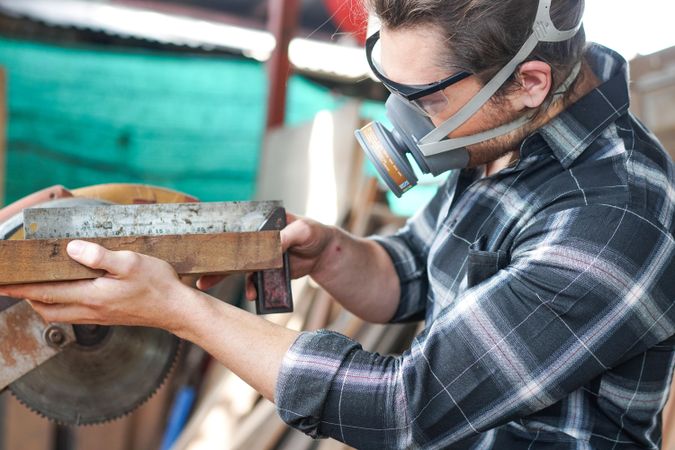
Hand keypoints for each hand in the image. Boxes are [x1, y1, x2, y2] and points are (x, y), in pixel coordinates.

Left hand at [0, 240, 193, 332]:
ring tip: (35, 288)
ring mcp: (98, 316)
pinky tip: (67, 294)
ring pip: (58, 314)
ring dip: (42, 302)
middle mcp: (90, 310)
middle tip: (13, 285)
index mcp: (92, 295)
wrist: (176, 310)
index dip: (19, 288)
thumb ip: (100, 255)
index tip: (1, 283)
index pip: (45, 292)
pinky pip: (73, 315)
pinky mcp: (107, 318)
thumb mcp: (132, 262)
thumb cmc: (158, 285)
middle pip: (46, 308)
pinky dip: (60, 305)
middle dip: (26, 297)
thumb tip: (72, 248)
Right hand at [197, 213, 335, 300]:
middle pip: (228, 250)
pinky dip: (251, 289)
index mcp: (260, 223)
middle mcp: (255, 240)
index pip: (234, 228)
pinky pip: (253, 282)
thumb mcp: (304, 230)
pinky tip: (252, 296)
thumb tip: (275, 243)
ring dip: (221, 277)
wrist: (324, 253)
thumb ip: (289, 235)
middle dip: (210, 261)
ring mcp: (258, 257)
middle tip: (194, 271)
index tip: (201, 245)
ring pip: (235, 268)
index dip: (217, 237)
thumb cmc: (313, 233)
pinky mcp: (266, 272)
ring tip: (205, 285)